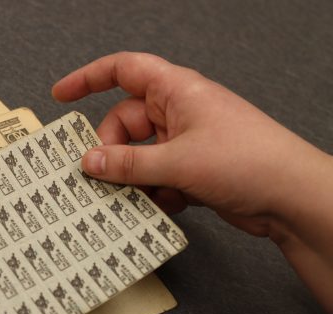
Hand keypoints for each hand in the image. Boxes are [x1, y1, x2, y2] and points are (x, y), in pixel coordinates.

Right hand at [52, 52, 332, 310]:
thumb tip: (88, 161)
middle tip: (100, 176)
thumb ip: (127, 163)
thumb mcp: (176, 162)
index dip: (89, 78)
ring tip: (135, 197)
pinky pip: (156, 176)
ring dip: (133, 178)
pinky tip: (164, 205)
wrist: (291, 197)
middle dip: (112, 151)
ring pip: (139, 155)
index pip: (124, 71)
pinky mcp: (193, 169)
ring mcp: (186, 141)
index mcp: (176, 91)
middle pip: (125, 123)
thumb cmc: (247, 161)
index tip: (60, 96)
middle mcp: (179, 112)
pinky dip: (154, 192)